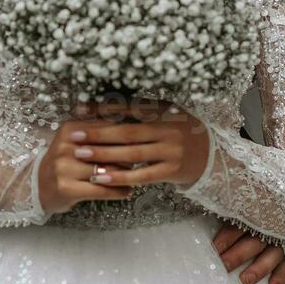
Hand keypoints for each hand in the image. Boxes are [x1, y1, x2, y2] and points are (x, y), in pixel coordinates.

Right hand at [35, 117, 136, 214]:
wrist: (38, 185)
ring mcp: (64, 167)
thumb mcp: (74, 141)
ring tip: (135, 177)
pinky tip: (126, 191)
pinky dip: (117, 191)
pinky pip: (101, 190)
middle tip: (140, 160)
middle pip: (108, 150)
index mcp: (70, 129)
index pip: (105, 129)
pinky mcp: (66, 188)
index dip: (125, 135)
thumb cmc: (64, 162)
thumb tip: (132, 131)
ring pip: (106, 170)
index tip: (140, 140)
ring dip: (125, 176)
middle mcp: (65, 146)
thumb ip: (98, 134)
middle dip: (127, 156)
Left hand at [66, 98, 210, 186]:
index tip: (79, 108)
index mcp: (164, 110)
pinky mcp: (171, 171)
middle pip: (126, 132)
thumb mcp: (165, 114)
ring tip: (80, 154)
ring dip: (103, 155)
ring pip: (131, 154)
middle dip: (97, 134)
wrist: (210, 155)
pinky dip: (119, 177)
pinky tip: (100, 178)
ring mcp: (171, 151)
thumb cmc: (179, 131)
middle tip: (73, 135)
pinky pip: (141, 175)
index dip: (103, 108)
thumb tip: (103, 105)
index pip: (128, 107)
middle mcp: (168, 129)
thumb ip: (140, 110)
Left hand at [213, 222, 284, 283]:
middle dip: (239, 254)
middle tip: (225, 266)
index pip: (239, 224)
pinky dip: (279, 277)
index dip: (227, 237)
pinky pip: (284, 266)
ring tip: (244, 281)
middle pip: (255, 240)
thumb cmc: (224, 225)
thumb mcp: (216, 218)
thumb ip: (206, 221)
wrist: (247, 225)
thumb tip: (179, 218)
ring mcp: (273, 241)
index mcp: (245, 216)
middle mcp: (262, 228)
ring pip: (273, 253)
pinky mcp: (279, 256)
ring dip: (258, 268)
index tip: (214, 249)